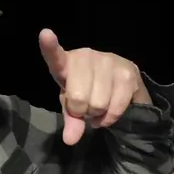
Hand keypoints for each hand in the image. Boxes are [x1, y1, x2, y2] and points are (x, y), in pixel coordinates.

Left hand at [39, 29, 150, 145]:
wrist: (122, 83)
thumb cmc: (89, 91)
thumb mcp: (73, 106)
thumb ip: (70, 121)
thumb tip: (71, 139)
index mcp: (68, 62)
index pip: (56, 56)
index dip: (50, 47)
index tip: (45, 34)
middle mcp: (88, 56)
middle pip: (78, 98)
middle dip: (82, 111)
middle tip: (86, 108)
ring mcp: (110, 61)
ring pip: (98, 104)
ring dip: (98, 114)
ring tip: (99, 107)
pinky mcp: (128, 72)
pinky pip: (115, 107)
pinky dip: (110, 118)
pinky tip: (109, 112)